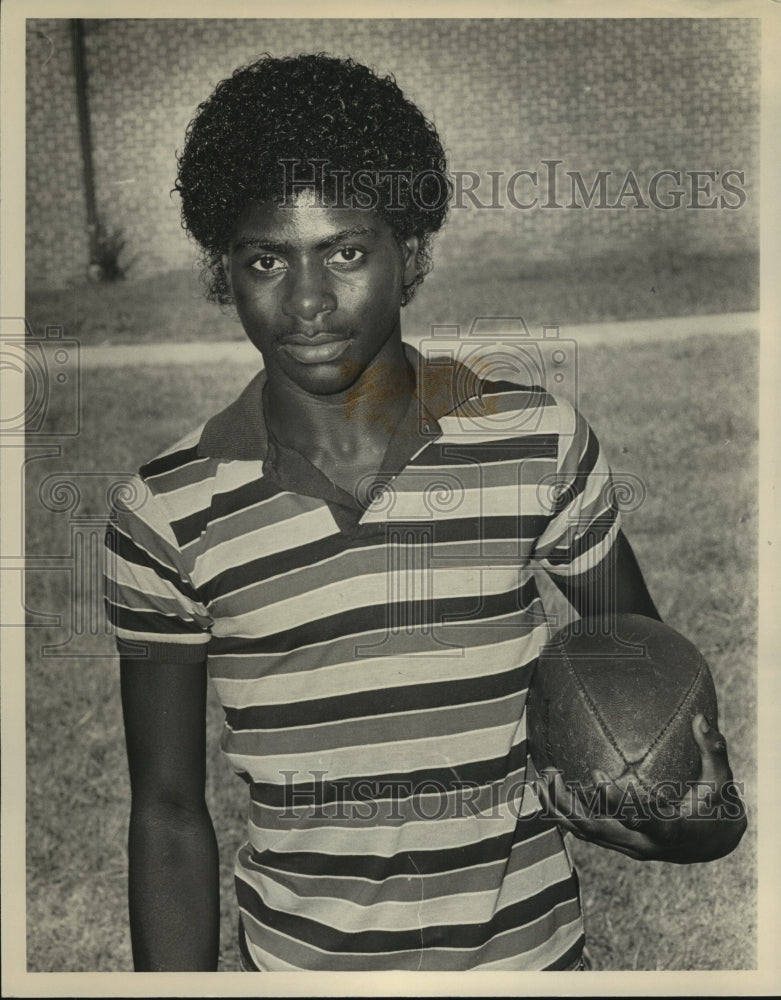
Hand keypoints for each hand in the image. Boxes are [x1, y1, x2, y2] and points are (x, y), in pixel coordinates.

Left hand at [536, 714, 746, 862]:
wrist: (712, 844)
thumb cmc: (717, 806)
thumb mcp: (721, 780)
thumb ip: (712, 750)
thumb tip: (701, 716)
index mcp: (670, 828)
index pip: (640, 817)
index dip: (617, 801)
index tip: (596, 774)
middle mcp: (644, 843)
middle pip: (600, 829)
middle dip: (570, 804)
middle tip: (551, 773)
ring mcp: (629, 846)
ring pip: (587, 833)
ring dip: (559, 808)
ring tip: (540, 778)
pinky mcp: (619, 844)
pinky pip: (586, 832)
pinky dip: (564, 814)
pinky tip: (546, 792)